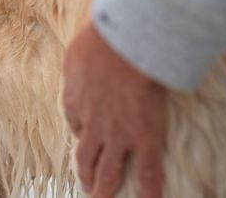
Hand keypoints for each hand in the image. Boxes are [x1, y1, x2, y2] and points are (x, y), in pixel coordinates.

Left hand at [62, 21, 166, 197]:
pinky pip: (148, 172)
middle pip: (86, 158)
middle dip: (87, 175)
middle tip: (87, 187)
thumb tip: (78, 62)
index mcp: (76, 102)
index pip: (76, 126)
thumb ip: (78, 64)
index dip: (81, 135)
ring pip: (108, 171)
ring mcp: (118, 135)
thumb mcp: (76, 53)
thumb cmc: (98, 42)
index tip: (85, 139)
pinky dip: (150, 191)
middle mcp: (93, 125)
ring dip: (105, 189)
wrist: (123, 45)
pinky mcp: (144, 137)